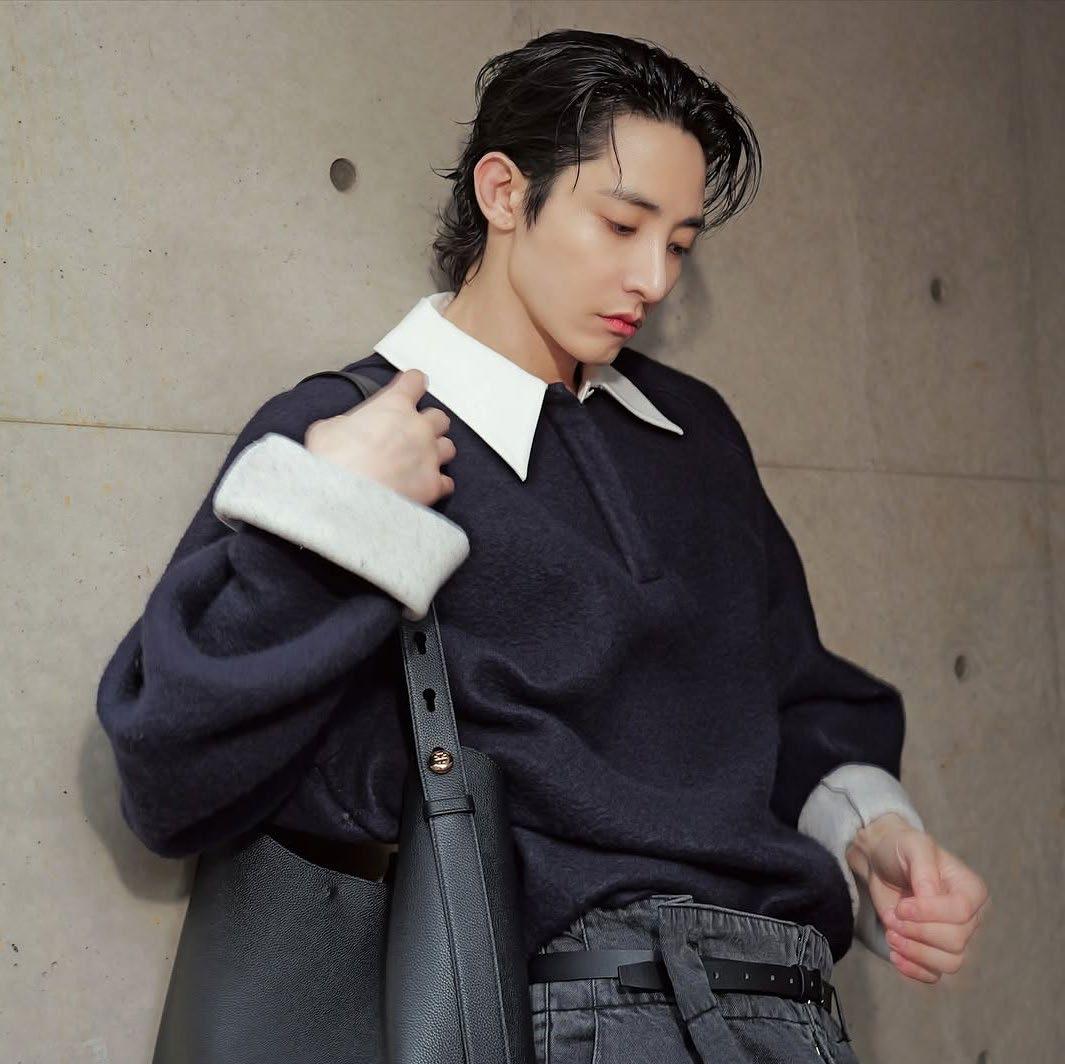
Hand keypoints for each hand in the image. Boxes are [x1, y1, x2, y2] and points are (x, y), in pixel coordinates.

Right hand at [304, 368, 455, 505]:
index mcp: (394, 405)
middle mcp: (419, 427)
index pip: (415, 381)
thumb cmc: (333, 461)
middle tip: (413, 433)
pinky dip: (438, 483)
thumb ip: (345, 423)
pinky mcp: (433, 485)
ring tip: (420, 461)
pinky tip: (423, 486)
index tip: (410, 387)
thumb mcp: (326, 429)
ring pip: (448, 447)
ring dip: (436, 452)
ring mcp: (430, 456)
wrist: (345, 499)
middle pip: (439, 417)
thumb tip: (345, 429)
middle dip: (428, 424)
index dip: (412, 384)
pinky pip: (447, 482)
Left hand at [846, 813, 990, 983]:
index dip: (928, 913)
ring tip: (891, 935)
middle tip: (894, 918)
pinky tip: (895, 955)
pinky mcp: (933, 950)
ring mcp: (953, 937)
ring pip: (949, 963)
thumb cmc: (901, 849)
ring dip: (916, 952)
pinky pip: (934, 974)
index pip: (960, 913)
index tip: (902, 906)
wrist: (880, 862)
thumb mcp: (913, 846)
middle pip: (955, 941)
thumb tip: (929, 897)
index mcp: (971, 890)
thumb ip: (924, 870)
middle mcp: (969, 917)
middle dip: (918, 933)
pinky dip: (914, 969)